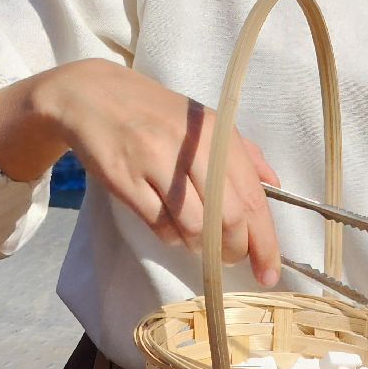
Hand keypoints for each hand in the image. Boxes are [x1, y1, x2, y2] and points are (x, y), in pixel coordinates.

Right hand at [0, 60, 281, 286]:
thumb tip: (275, 185)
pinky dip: (173, 237)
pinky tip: (172, 228)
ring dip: (202, 248)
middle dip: (235, 250)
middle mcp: (191, 148)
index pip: (253, 197)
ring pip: (195, 227)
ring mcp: (156, 163)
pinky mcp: (127, 181)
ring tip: (200, 244)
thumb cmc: (154, 111)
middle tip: (231, 259)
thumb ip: (241, 152)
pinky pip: (161, 226)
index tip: (269, 273)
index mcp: (216, 132)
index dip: (265, 242)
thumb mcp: (203, 120)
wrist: (92, 95)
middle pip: (229, 218)